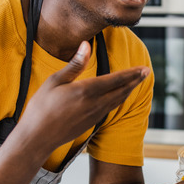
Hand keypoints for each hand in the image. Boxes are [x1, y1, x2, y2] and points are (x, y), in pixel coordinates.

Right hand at [14, 40, 149, 153]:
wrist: (37, 138)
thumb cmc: (41, 108)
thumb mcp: (54, 81)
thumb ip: (74, 65)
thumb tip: (86, 45)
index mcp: (86, 91)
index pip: (115, 79)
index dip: (131, 73)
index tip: (144, 68)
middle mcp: (94, 104)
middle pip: (121, 91)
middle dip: (135, 81)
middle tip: (146, 72)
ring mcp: (93, 116)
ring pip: (117, 101)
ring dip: (128, 91)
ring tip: (135, 83)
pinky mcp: (90, 124)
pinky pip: (110, 109)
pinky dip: (118, 101)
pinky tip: (118, 98)